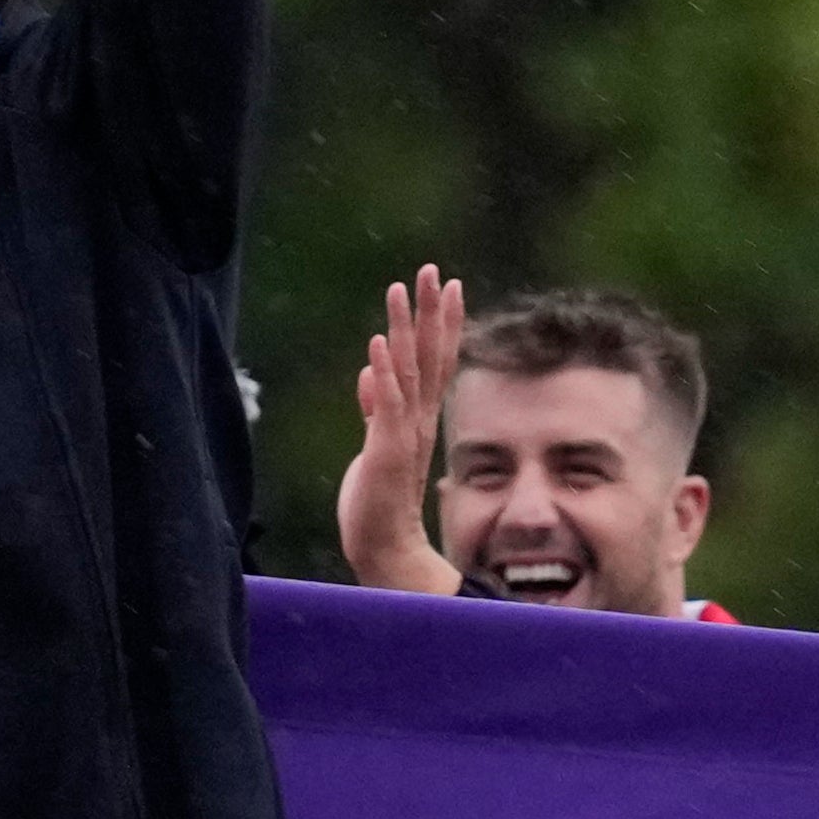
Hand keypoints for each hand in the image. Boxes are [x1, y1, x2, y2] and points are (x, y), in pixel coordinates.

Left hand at [336, 269, 466, 596]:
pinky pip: (385, 406)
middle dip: (432, 313)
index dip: (442, 323)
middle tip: (434, 271)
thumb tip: (369, 373)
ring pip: (408, 371)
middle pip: (429, 357)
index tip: (449, 285)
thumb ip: (375, 408)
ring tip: (402, 290)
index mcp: (418, 418)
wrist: (385, 547)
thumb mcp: (376, 445)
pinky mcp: (385, 451)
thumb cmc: (380, 500)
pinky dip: (383, 375)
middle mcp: (417, 420)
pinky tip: (376, 346)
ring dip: (405, 330)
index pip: (435, 361)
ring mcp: (403, 434)